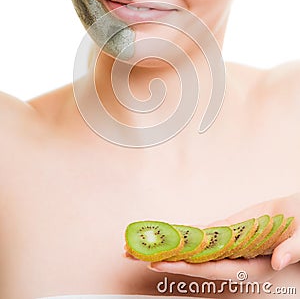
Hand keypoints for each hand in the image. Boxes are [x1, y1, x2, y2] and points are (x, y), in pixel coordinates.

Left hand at [148, 193, 299, 281]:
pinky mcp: (228, 228)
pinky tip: (169, 230)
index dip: (183, 266)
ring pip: (193, 244)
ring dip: (168, 243)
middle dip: (161, 256)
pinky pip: (204, 231)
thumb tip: (277, 261)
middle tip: (129, 253)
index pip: (208, 267)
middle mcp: (231, 256)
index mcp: (246, 264)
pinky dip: (185, 231)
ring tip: (139, 242)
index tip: (158, 263)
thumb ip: (292, 251)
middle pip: (191, 258)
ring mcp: (227, 242)